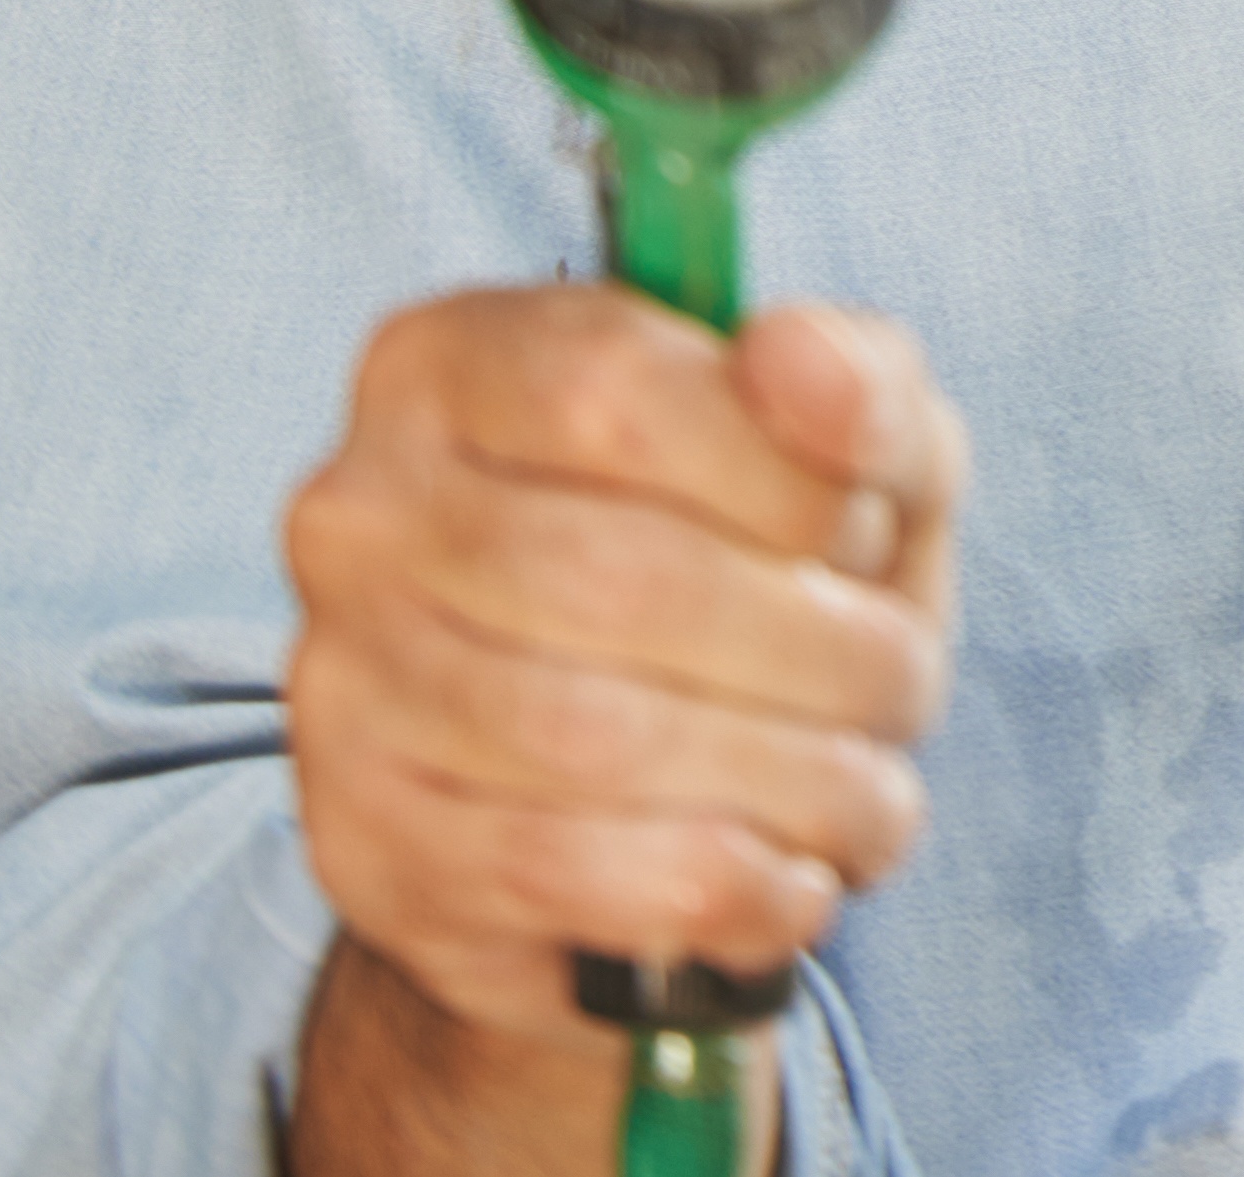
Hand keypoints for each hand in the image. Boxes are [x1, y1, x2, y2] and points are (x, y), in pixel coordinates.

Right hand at [278, 287, 967, 1173]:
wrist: (633, 780)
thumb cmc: (753, 567)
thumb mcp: (846, 452)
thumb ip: (857, 384)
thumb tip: (802, 356)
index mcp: (453, 363)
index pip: (609, 391)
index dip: (780, 476)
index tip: (865, 532)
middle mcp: (358, 515)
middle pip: (614, 579)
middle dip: (817, 651)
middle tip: (902, 688)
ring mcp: (341, 687)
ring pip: (591, 740)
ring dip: (790, 784)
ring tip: (871, 797)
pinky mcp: (365, 847)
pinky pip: (557, 875)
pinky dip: (717, 887)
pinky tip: (793, 879)